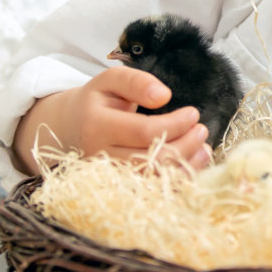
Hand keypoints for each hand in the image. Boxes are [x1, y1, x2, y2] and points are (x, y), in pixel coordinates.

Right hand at [13, 66, 211, 174]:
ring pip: (153, 180)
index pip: (144, 131)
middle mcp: (100, 157)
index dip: (175, 124)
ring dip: (185, 165)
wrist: (69, 128)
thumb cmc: (96, 102)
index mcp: (97, 126)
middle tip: (201, 130)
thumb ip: (136, 81)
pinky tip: (192, 164)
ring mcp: (107, 178)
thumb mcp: (110, 81)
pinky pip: (152, 191)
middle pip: (151, 160)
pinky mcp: (117, 189)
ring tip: (203, 147)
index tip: (193, 113)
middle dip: (184, 146)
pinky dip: (177, 180)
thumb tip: (163, 95)